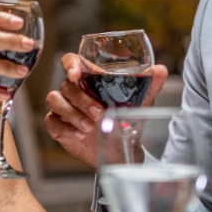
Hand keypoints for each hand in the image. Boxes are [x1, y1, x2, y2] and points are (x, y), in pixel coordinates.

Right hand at [43, 52, 168, 165]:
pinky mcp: (58, 126)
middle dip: (82, 100)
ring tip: (90, 127)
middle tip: (99, 113)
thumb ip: (149, 85)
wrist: (121, 149)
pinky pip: (52, 122)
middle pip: (66, 85)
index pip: (71, 61)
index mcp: (90, 78)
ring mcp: (64, 108)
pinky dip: (66, 128)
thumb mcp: (140, 102)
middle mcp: (74, 91)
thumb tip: (160, 70)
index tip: (75, 74)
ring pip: (55, 100)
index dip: (70, 64)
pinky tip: (80, 135)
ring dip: (72, 113)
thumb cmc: (126, 119)